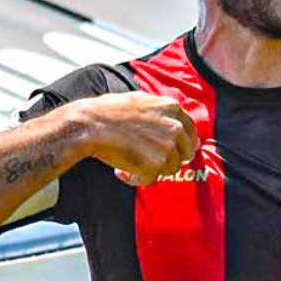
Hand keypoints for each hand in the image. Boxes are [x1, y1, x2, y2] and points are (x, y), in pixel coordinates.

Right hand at [73, 92, 198, 185]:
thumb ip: (161, 112)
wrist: (90, 125)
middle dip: (168, 159)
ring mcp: (167, 147)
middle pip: (185, 153)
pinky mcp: (155, 165)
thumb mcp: (141, 100)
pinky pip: (151, 180)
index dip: (181, 144)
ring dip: (151, 170)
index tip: (170, 151)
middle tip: (148, 160)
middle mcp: (175, 127)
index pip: (190, 132)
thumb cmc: (108, 112)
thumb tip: (177, 124)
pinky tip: (120, 170)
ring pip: (169, 169)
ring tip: (129, 163)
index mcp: (172, 108)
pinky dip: (136, 179)